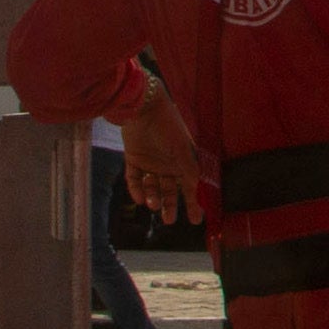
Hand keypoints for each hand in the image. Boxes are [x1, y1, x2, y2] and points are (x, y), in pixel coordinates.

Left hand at [124, 96, 199, 223]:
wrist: (144, 107)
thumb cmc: (168, 126)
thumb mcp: (183, 150)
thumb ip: (189, 170)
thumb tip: (196, 189)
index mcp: (182, 161)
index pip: (189, 187)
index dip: (192, 203)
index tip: (195, 220)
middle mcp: (167, 163)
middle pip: (169, 190)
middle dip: (169, 206)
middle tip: (168, 220)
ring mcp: (149, 161)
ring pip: (151, 187)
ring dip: (153, 197)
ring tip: (152, 204)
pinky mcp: (133, 158)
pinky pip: (134, 179)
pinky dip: (136, 189)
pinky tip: (139, 197)